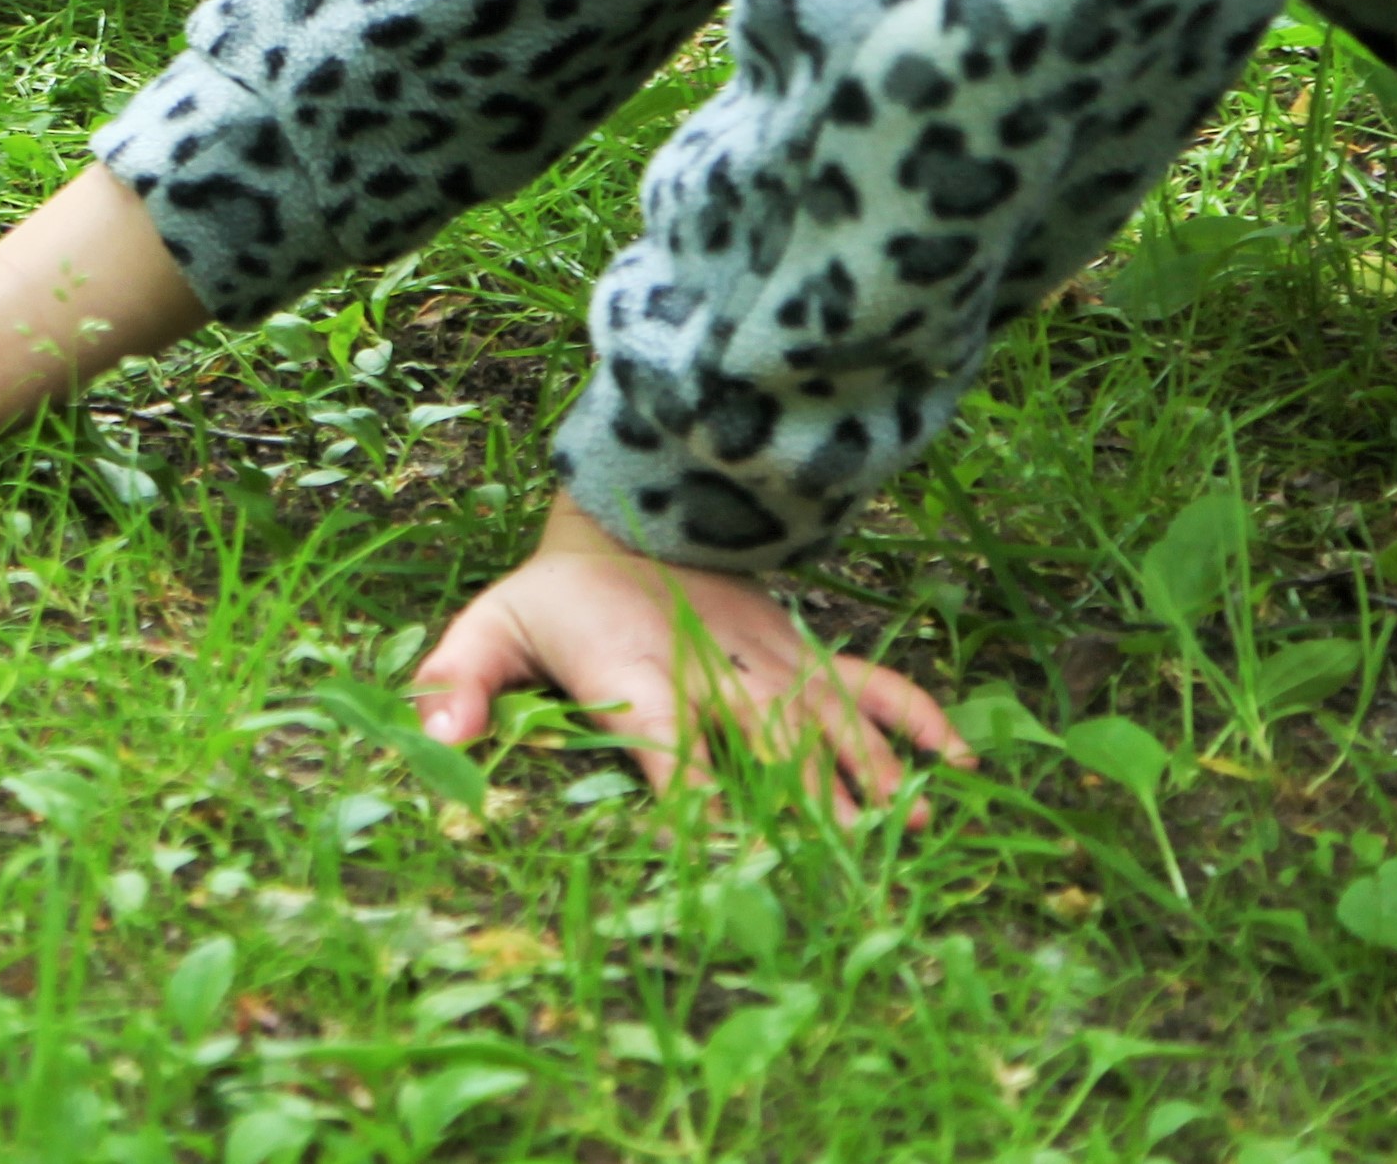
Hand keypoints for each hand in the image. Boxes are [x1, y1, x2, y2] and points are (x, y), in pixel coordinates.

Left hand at [409, 497, 968, 820]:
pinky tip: (960, 766)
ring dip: (870, 780)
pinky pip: (871, 683)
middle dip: (806, 812)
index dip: (697, 800)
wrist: (623, 517)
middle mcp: (717, 670)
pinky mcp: (805, 653)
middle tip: (842, 879)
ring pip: (829, 723)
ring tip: (907, 839)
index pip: (669, 741)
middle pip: (769, 747)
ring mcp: (772, 662)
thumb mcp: (489, 627)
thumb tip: (436, 732)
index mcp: (640, 672)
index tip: (726, 859)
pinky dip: (917, 719)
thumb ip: (456, 678)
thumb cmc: (554, 599)